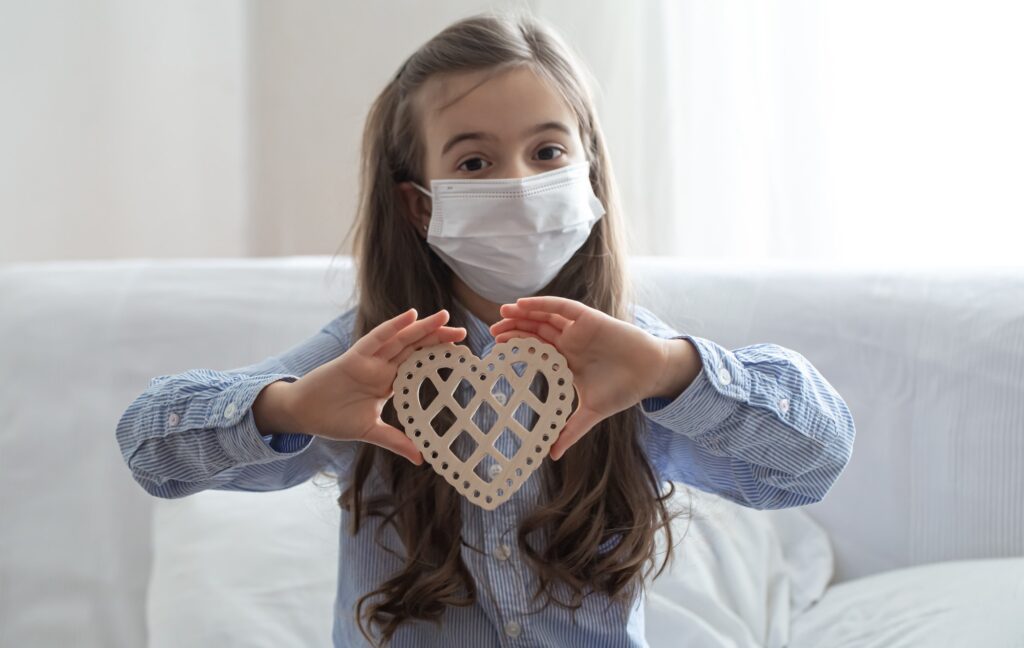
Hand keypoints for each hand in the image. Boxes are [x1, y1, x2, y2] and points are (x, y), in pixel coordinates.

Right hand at [284, 308, 465, 463]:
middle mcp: (382, 367)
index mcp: (388, 382)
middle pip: (414, 348)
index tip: (461, 354)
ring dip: (421, 327)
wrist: (304, 414)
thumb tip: (421, 458)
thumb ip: (396, 441)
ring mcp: (369, 360)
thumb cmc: (335, 419)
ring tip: (444, 317)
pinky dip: (393, 326)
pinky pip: (376, 339)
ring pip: (400, 339)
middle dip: (437, 339)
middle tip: (463, 332)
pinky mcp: (354, 357)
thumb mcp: (371, 431)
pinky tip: (410, 315)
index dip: (437, 357)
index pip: (418, 365)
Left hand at [490, 296, 698, 459]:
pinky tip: (523, 304)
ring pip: (545, 316)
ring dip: (524, 313)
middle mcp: (570, 342)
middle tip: (493, 332)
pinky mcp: (589, 319)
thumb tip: (553, 455)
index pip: (536, 349)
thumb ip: (571, 431)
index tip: (496, 349)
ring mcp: (578, 329)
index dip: (517, 346)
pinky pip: (562, 308)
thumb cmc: (623, 390)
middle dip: (515, 328)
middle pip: (536, 330)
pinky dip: (542, 304)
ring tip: (503, 313)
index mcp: (567, 360)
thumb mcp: (590, 413)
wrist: (650, 374)